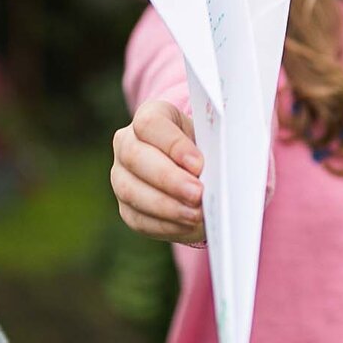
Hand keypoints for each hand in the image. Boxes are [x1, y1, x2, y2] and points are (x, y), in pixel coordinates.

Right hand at [112, 97, 204, 240]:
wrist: (197, 172)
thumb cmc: (207, 150)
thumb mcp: (212, 141)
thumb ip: (215, 149)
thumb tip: (221, 172)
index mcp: (150, 117)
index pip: (149, 124)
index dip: (172, 144)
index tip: (198, 164)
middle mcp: (127, 143)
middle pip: (135, 157)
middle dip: (169, 179)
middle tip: (198, 193)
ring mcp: (121, 176)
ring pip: (130, 190)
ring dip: (166, 206)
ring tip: (195, 214)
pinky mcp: (126, 207)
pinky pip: (138, 218)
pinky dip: (165, 224)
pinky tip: (186, 225)